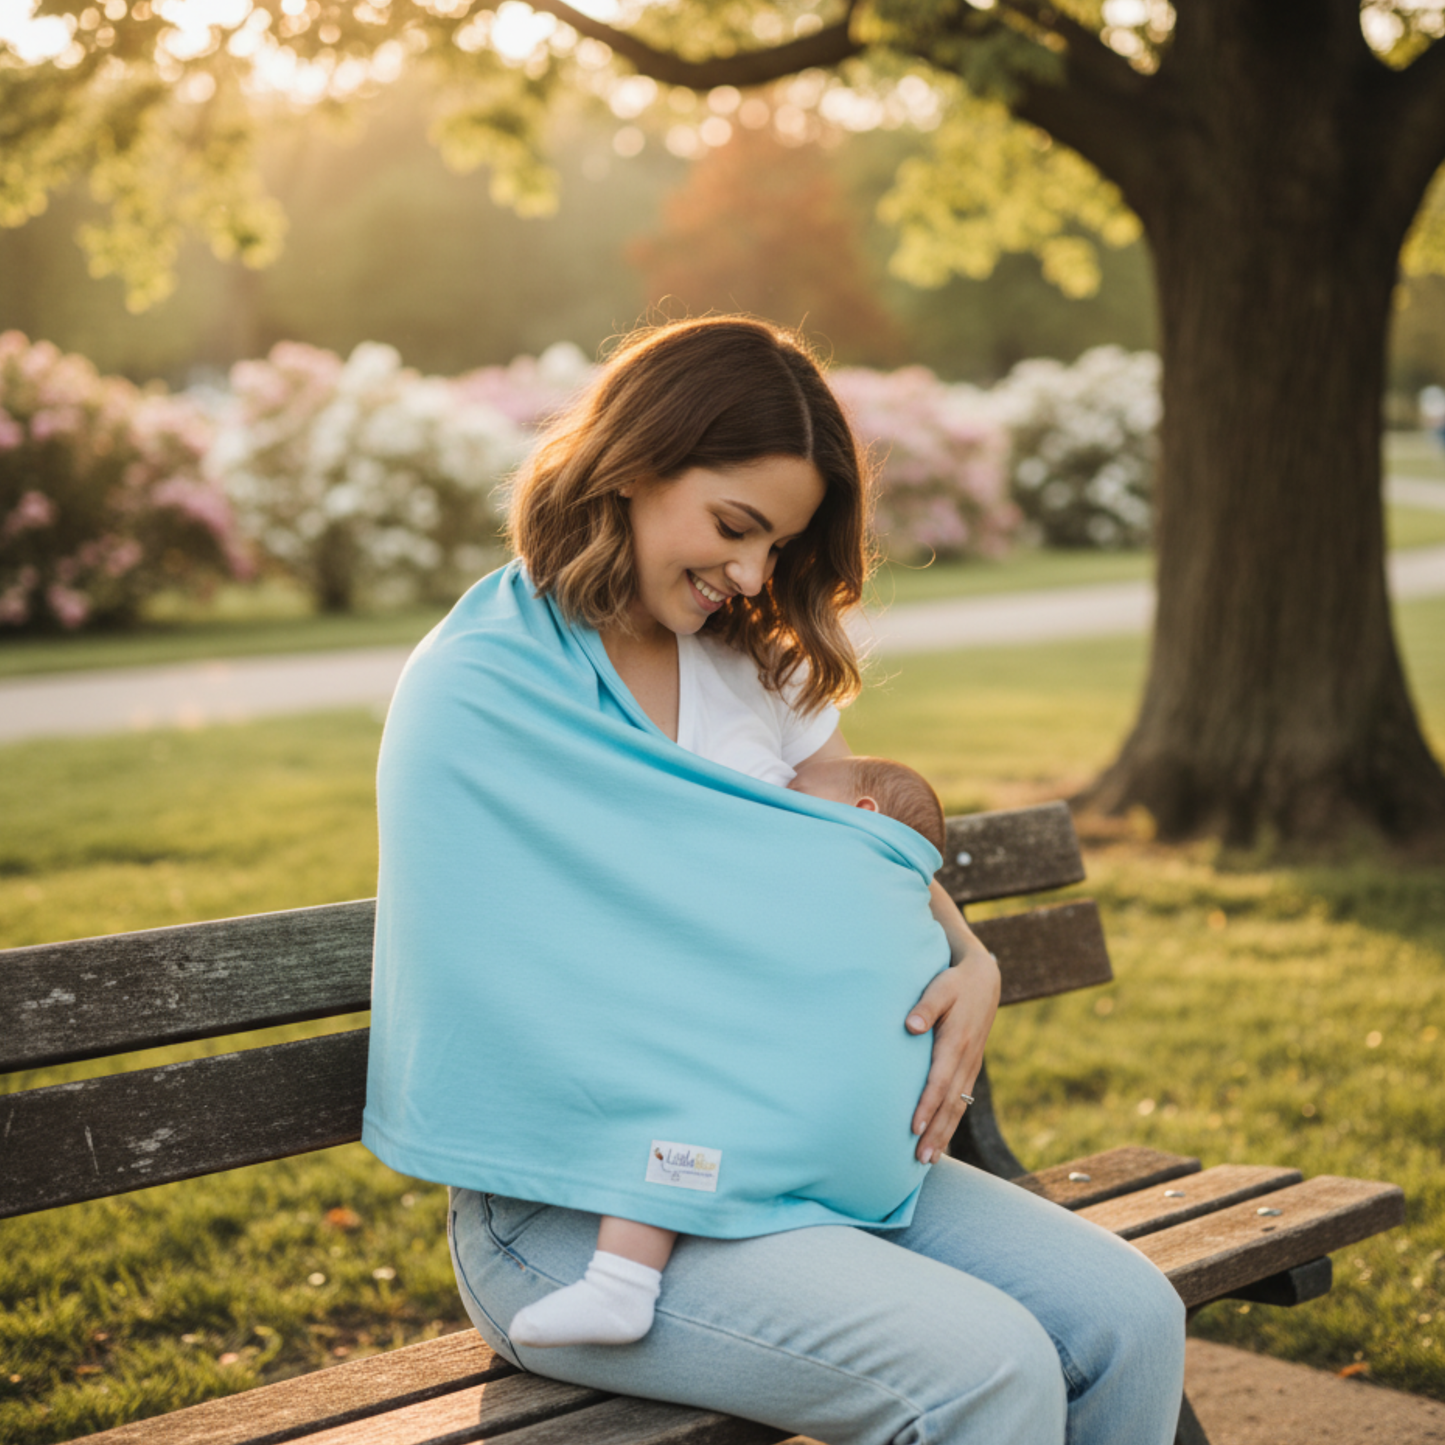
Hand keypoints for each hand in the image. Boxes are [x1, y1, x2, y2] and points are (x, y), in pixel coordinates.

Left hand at [905, 947, 1000, 1164]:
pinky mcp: (970, 1068)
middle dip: (936, 1132)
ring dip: (944, 1134)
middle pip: (950, 1103)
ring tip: (928, 1160)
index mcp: (956, 1041)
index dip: (927, 1105)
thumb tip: (911, 1026)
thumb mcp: (940, 986)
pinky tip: (941, 1140)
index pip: (939, 1080)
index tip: (913, 1127)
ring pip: (958, 1106)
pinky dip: (951, 1123)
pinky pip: (962, 1101)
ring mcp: (971, 1066)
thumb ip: (925, 1005)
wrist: (984, 979)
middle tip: (920, 1159)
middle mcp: (966, 1059)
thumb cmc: (954, 982)